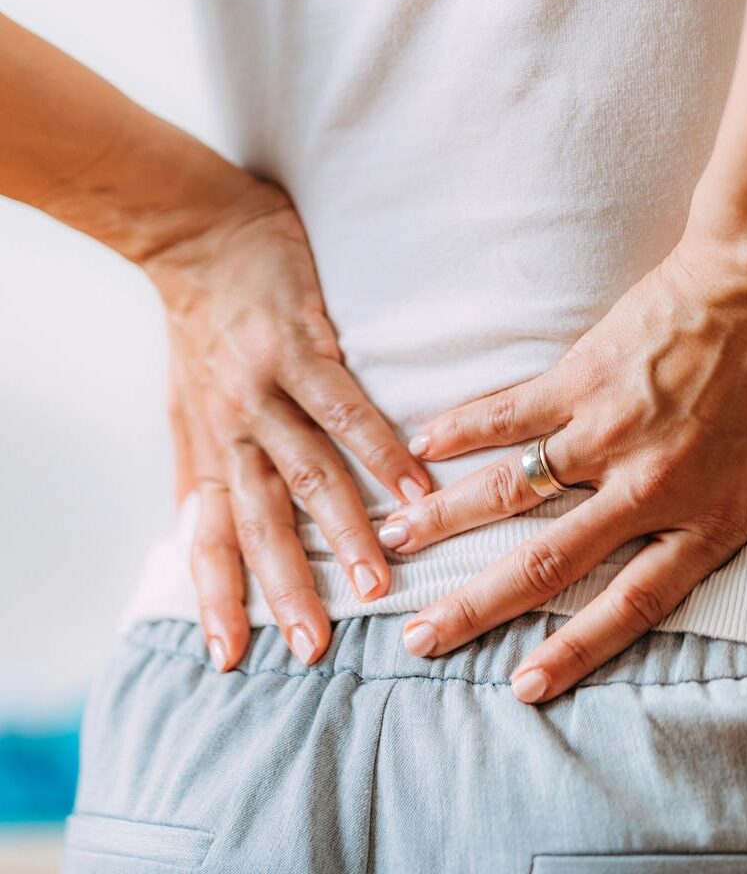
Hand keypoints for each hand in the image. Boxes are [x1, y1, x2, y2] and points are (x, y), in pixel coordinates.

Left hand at [149, 179, 431, 669]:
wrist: (196, 237)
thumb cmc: (200, 329)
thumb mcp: (185, 407)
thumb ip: (201, 469)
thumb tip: (195, 529)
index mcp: (207, 447)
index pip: (205, 536)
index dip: (215, 597)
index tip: (232, 657)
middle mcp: (231, 429)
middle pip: (258, 522)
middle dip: (285, 586)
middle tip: (315, 645)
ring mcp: (264, 389)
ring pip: (306, 473)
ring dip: (345, 530)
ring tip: (379, 581)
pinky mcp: (301, 348)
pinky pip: (346, 410)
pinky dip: (381, 451)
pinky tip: (413, 485)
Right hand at [384, 228, 746, 702]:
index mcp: (710, 515)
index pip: (630, 604)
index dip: (573, 647)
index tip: (518, 682)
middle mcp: (648, 487)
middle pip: (549, 563)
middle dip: (477, 605)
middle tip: (418, 635)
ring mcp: (608, 431)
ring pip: (513, 492)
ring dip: (447, 524)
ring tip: (393, 546)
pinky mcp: (584, 375)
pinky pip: (512, 411)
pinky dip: (464, 430)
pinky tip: (419, 449)